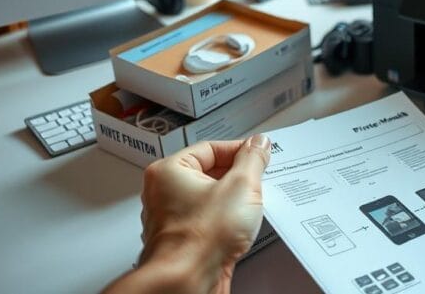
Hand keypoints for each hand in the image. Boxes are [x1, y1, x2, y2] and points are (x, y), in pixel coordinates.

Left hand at [105, 135, 271, 293]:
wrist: (188, 282)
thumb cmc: (200, 239)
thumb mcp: (241, 185)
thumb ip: (253, 159)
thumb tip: (258, 144)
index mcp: (169, 171)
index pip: (212, 148)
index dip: (240, 151)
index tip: (259, 155)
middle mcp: (165, 194)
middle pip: (210, 173)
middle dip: (238, 178)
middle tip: (258, 182)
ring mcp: (173, 219)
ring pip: (211, 198)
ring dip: (233, 201)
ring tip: (248, 208)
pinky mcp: (185, 241)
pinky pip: (210, 220)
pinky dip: (226, 222)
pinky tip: (239, 229)